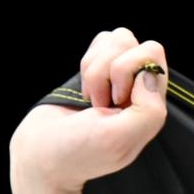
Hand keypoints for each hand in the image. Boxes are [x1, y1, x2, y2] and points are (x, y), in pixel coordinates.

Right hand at [9, 28, 168, 193]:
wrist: (40, 153)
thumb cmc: (78, 152)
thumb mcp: (118, 138)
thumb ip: (147, 110)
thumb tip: (150, 73)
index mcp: (152, 105)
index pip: (153, 56)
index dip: (128, 71)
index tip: (115, 101)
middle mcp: (140, 89)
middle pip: (131, 43)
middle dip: (108, 68)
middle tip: (101, 102)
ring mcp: (120, 77)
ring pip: (115, 40)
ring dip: (94, 69)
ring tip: (92, 99)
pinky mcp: (99, 70)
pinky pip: (101, 43)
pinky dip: (87, 63)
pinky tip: (85, 90)